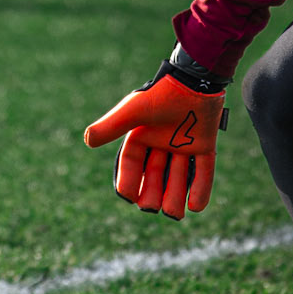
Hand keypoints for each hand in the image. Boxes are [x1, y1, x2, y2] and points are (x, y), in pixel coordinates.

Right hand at [84, 59, 227, 219]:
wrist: (195, 80)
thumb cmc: (162, 94)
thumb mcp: (133, 111)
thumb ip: (112, 126)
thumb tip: (87, 140)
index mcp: (142, 135)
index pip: (131, 163)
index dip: (128, 180)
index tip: (127, 197)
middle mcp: (162, 142)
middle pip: (155, 175)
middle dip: (152, 193)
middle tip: (151, 208)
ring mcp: (185, 144)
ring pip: (178, 176)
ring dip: (176, 195)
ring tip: (174, 213)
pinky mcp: (205, 145)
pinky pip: (204, 170)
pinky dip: (200, 189)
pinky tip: (196, 207)